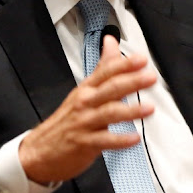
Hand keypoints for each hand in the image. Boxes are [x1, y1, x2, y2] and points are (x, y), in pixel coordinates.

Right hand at [18, 34, 155, 183]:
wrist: (41, 150)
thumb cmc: (67, 119)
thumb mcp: (84, 89)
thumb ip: (103, 67)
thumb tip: (111, 42)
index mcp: (87, 88)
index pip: (106, 71)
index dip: (124, 64)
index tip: (141, 59)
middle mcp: (86, 102)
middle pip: (110, 89)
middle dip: (131, 82)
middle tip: (150, 77)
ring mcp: (84, 122)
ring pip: (109, 113)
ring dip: (130, 110)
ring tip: (149, 108)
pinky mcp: (84, 143)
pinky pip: (104, 141)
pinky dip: (120, 139)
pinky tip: (134, 138)